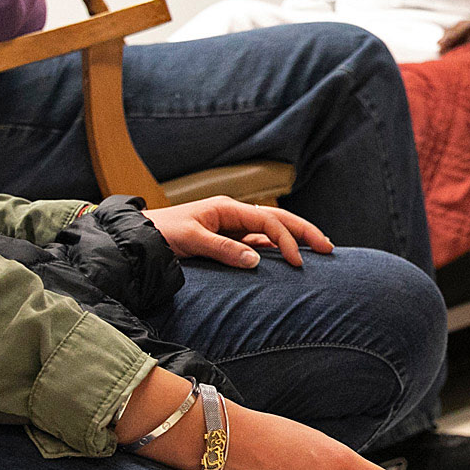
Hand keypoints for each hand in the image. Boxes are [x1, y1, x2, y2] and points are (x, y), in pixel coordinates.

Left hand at [145, 197, 331, 267]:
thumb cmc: (162, 234)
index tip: (299, 261)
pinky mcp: (227, 240)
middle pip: (278, 220)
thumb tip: (257, 260)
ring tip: (317, 251)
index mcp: (228, 208)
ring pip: (270, 232)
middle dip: (304, 232)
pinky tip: (288, 258)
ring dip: (293, 240)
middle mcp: (233, 215)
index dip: (287, 239)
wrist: (140, 238)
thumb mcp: (192, 240)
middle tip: (328, 247)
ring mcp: (232, 227)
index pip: (268, 221)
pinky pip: (257, 243)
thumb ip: (223, 249)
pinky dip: (276, 249)